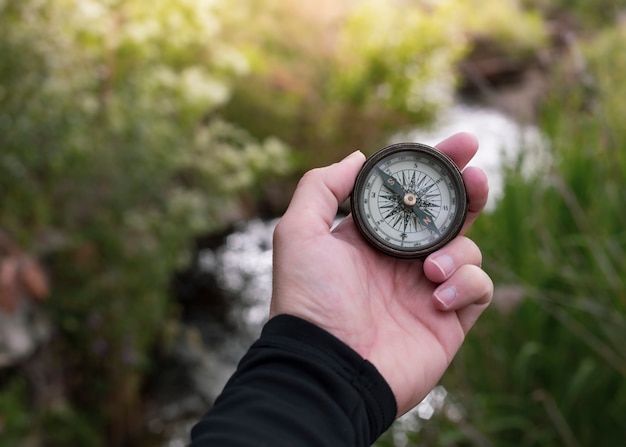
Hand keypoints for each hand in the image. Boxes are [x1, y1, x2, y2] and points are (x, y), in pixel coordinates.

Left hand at [270, 133, 492, 415]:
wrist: (329, 368)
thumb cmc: (309, 301)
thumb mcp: (299, 233)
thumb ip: (322, 187)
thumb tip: (358, 157)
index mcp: (370, 238)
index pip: (409, 194)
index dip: (434, 168)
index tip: (460, 144)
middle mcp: (400, 260)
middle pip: (446, 215)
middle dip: (467, 191)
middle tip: (476, 177)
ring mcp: (426, 289)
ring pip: (466, 248)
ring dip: (456, 250)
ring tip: (430, 270)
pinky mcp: (448, 319)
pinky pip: (478, 287)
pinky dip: (467, 284)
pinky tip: (436, 297)